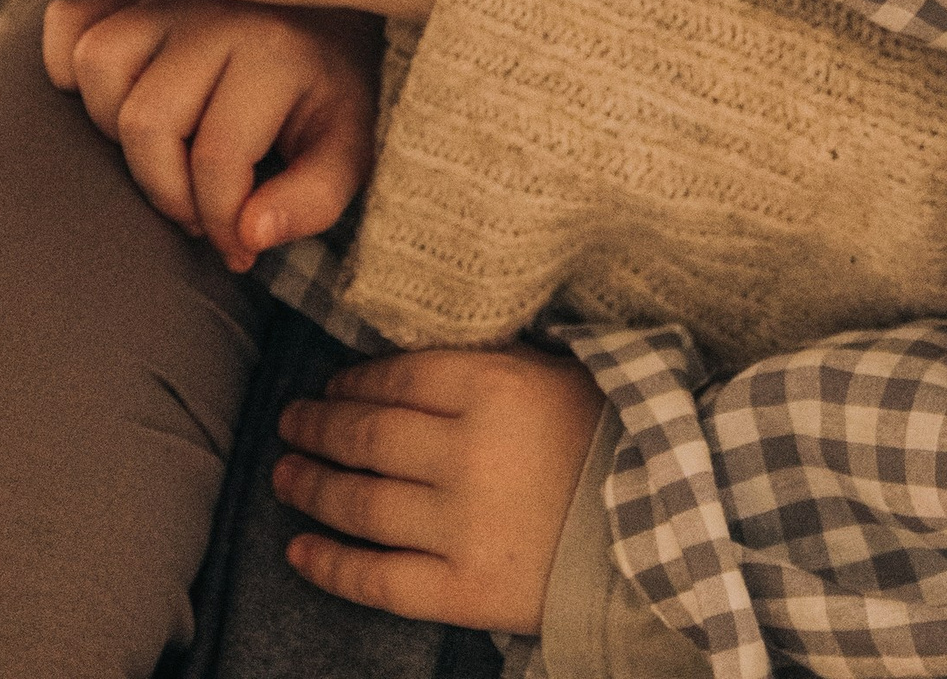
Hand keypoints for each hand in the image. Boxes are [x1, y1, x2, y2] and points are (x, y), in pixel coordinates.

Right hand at [43, 0, 380, 271]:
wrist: (327, 10)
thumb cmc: (326, 93)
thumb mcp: (346, 150)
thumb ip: (313, 201)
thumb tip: (248, 236)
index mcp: (275, 51)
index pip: (217, 160)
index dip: (220, 224)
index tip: (238, 247)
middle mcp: (216, 13)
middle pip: (145, 119)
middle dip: (166, 189)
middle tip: (197, 205)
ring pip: (98, 62)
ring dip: (114, 125)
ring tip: (162, 149)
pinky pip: (67, 21)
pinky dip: (71, 66)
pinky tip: (118, 98)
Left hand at [274, 346, 606, 635]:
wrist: (662, 528)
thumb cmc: (608, 437)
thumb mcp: (554, 372)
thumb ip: (486, 363)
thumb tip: (412, 357)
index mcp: (495, 387)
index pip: (398, 375)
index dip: (353, 380)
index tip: (330, 384)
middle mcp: (468, 453)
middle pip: (367, 436)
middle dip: (317, 427)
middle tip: (290, 422)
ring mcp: (461, 526)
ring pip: (361, 503)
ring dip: (310, 486)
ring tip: (284, 473)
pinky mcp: (463, 589)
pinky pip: (377, 577)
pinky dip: (329, 563)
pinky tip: (300, 549)